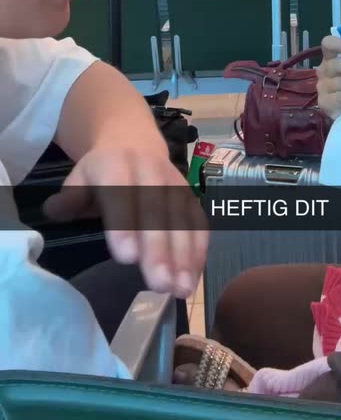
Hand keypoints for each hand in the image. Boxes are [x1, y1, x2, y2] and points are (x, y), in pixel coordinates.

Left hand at [43, 144, 207, 298]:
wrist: (132, 139)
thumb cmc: (102, 171)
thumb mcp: (80, 177)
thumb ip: (70, 197)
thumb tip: (55, 211)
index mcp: (116, 164)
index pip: (121, 195)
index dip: (124, 224)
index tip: (127, 257)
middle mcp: (149, 170)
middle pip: (156, 212)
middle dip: (159, 249)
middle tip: (160, 284)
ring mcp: (173, 182)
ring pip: (181, 219)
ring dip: (184, 256)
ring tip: (181, 289)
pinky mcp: (189, 195)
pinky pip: (197, 222)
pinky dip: (198, 251)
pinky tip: (193, 278)